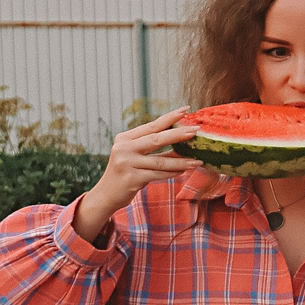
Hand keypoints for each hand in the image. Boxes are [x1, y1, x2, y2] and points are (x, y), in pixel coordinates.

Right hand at [77, 106, 201, 242]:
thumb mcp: (135, 156)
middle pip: (156, 139)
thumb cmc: (126, 172)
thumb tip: (182, 137)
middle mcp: (123, 148)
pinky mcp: (131, 178)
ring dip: (181, 161)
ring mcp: (126, 163)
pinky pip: (158, 174)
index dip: (170, 118)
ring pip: (160, 161)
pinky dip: (172, 173)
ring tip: (197, 160)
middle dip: (178, 134)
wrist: (106, 194)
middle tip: (197, 131)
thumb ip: (152, 147)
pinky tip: (183, 171)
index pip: (151, 125)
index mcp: (125, 138)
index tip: (186, 110)